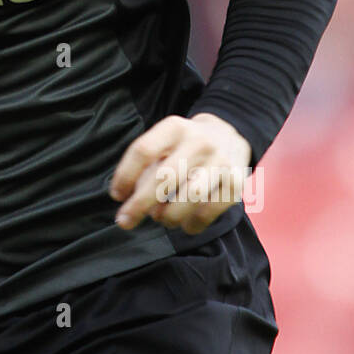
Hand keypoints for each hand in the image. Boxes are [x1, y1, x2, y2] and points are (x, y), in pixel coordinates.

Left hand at [108, 113, 251, 236]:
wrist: (229, 134)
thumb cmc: (185, 143)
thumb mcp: (164, 140)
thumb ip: (146, 165)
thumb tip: (129, 199)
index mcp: (175, 127)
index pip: (144, 151)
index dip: (125, 175)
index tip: (116, 196)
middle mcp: (199, 142)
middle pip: (165, 178)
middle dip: (140, 204)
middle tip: (125, 221)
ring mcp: (221, 162)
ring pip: (189, 197)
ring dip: (169, 216)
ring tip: (160, 218)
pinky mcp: (236, 183)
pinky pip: (211, 211)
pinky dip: (193, 224)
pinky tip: (185, 225)